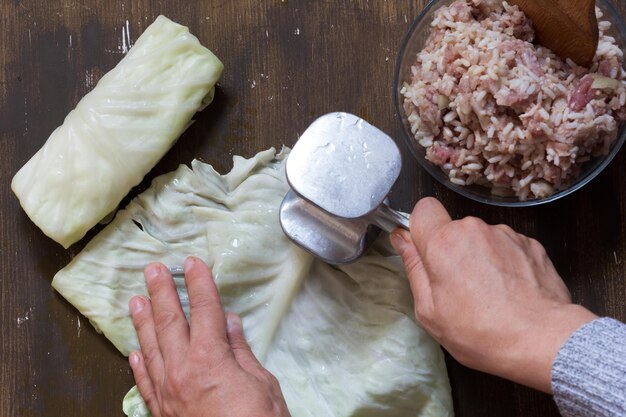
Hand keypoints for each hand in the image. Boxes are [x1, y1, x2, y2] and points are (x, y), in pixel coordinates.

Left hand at [128, 256, 290, 416]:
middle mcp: (182, 370)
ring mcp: (167, 392)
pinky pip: (144, 383)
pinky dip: (139, 365)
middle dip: (161, 292)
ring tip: (135, 301)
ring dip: (143, 322)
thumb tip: (229, 323)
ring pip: (150, 348)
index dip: (199, 283)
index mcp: (210, 358)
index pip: (204, 310)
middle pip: (170, 322)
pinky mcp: (161, 412)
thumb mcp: (261, 384)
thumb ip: (239, 351)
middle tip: (152, 270)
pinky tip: (134, 352)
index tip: (193, 263)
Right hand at [390, 197, 596, 392]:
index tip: (426, 250)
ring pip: (481, 238)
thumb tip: (402, 239)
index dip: (421, 228)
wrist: (542, 340)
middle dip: (452, 250)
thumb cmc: (481, 332)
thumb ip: (413, 267)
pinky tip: (511, 291)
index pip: (423, 209)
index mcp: (443, 243)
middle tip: (459, 287)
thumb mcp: (430, 311)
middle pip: (453, 229)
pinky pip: (507, 246)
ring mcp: (505, 234)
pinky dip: (505, 263)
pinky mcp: (531, 243)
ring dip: (481, 257)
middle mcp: (474, 229)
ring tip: (491, 293)